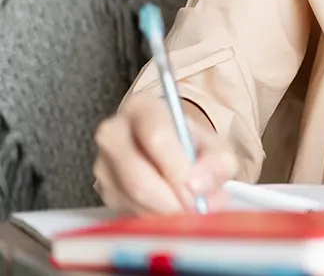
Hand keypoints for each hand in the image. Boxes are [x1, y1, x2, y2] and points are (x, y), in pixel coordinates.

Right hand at [93, 96, 237, 214]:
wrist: (173, 153)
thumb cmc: (191, 145)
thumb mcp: (214, 146)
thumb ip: (216, 162)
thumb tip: (198, 185)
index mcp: (142, 109)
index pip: (156, 136)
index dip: (177, 167)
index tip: (195, 187)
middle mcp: (114, 134)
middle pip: (137, 176)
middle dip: (170, 200)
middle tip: (193, 208)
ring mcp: (103, 165)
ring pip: (132, 199)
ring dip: (164, 212)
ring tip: (189, 209)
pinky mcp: (103, 192)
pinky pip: (127, 212)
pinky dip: (153, 219)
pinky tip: (171, 212)